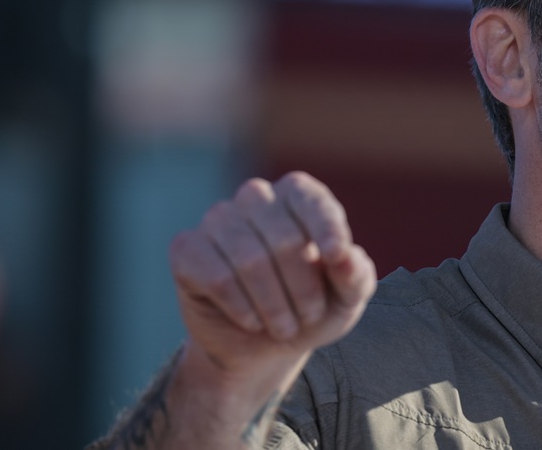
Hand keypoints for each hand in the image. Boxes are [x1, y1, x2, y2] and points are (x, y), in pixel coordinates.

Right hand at [168, 171, 376, 386]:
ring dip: (273, 305)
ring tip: (283, 327)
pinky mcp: (186, 248)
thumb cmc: (311, 309)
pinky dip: (240, 307)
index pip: (312, 200)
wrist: (262, 346)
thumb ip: (355, 274)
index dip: (326, 227)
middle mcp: (255, 197)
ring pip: (249, 260)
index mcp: (298, 195)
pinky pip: (216, 277)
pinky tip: (250, 321)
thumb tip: (345, 255)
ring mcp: (217, 219)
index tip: (335, 256)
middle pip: (284, 239)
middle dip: (303, 290)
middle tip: (308, 318)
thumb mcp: (346, 299)